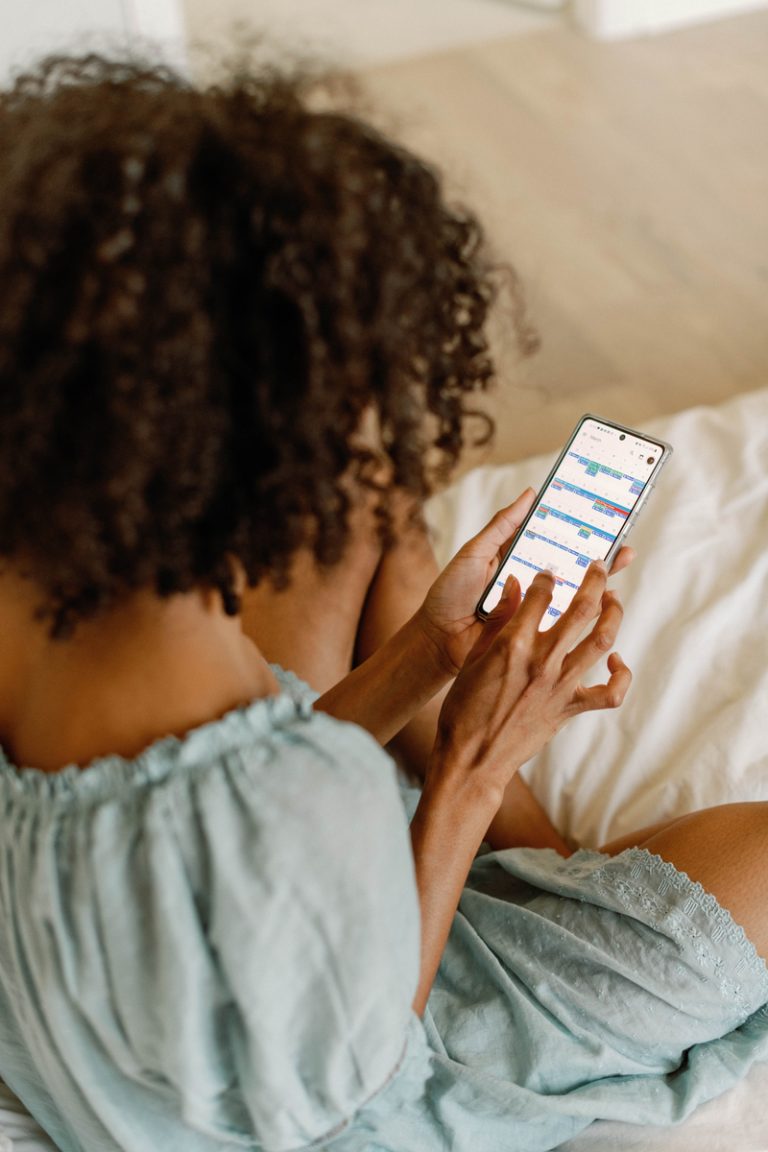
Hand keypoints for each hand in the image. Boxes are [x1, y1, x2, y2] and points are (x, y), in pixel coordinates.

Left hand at [415, 489, 633, 675]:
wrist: (438, 640)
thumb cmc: (450, 594)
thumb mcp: (475, 553)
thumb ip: (502, 526)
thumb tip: (531, 494)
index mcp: (516, 556)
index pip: (550, 535)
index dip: (573, 523)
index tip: (598, 507)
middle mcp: (530, 578)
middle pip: (569, 559)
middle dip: (596, 547)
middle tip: (621, 532)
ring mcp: (536, 603)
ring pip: (573, 585)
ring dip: (598, 573)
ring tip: (622, 558)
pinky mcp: (537, 627)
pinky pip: (565, 615)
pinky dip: (586, 605)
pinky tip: (605, 594)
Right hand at [429, 561, 631, 798]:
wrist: (473, 758)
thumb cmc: (465, 708)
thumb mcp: (473, 658)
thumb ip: (497, 621)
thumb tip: (514, 587)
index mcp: (513, 644)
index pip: (541, 593)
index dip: (548, 576)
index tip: (551, 572)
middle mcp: (542, 660)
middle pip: (583, 608)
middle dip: (596, 579)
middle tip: (599, 567)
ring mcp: (560, 685)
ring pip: (603, 639)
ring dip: (613, 613)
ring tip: (613, 599)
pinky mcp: (570, 709)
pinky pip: (611, 693)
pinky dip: (621, 675)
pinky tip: (615, 660)